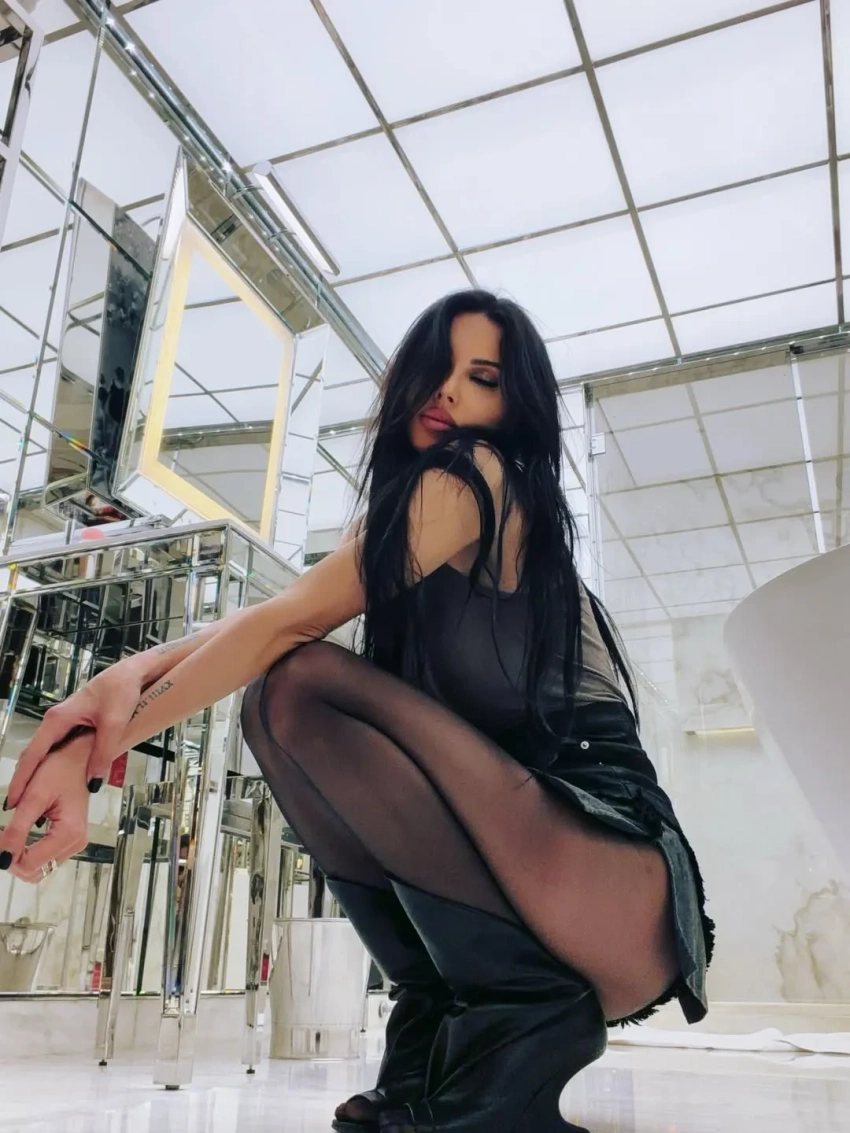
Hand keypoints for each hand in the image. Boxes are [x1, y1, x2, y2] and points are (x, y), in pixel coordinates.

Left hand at [0, 734, 91, 882]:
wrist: (80, 758)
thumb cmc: (61, 770)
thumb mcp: (34, 796)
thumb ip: (17, 829)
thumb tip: (3, 859)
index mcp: (70, 833)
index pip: (30, 864)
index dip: (7, 855)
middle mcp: (76, 843)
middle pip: (36, 871)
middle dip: (13, 859)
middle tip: (2, 837)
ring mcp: (75, 843)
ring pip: (39, 868)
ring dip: (20, 857)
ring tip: (10, 835)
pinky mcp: (70, 840)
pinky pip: (45, 858)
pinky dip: (28, 852)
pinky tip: (21, 836)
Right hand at [5, 657, 145, 808]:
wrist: (131, 673)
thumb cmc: (121, 691)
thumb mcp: (114, 723)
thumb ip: (103, 754)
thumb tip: (93, 783)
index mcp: (58, 720)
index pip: (33, 754)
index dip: (22, 779)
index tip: (12, 800)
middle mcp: (54, 721)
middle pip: (33, 754)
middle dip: (23, 779)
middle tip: (14, 805)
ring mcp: (62, 722)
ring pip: (43, 751)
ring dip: (35, 772)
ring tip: (29, 797)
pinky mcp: (72, 723)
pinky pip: (55, 747)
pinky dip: (49, 764)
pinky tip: (52, 778)